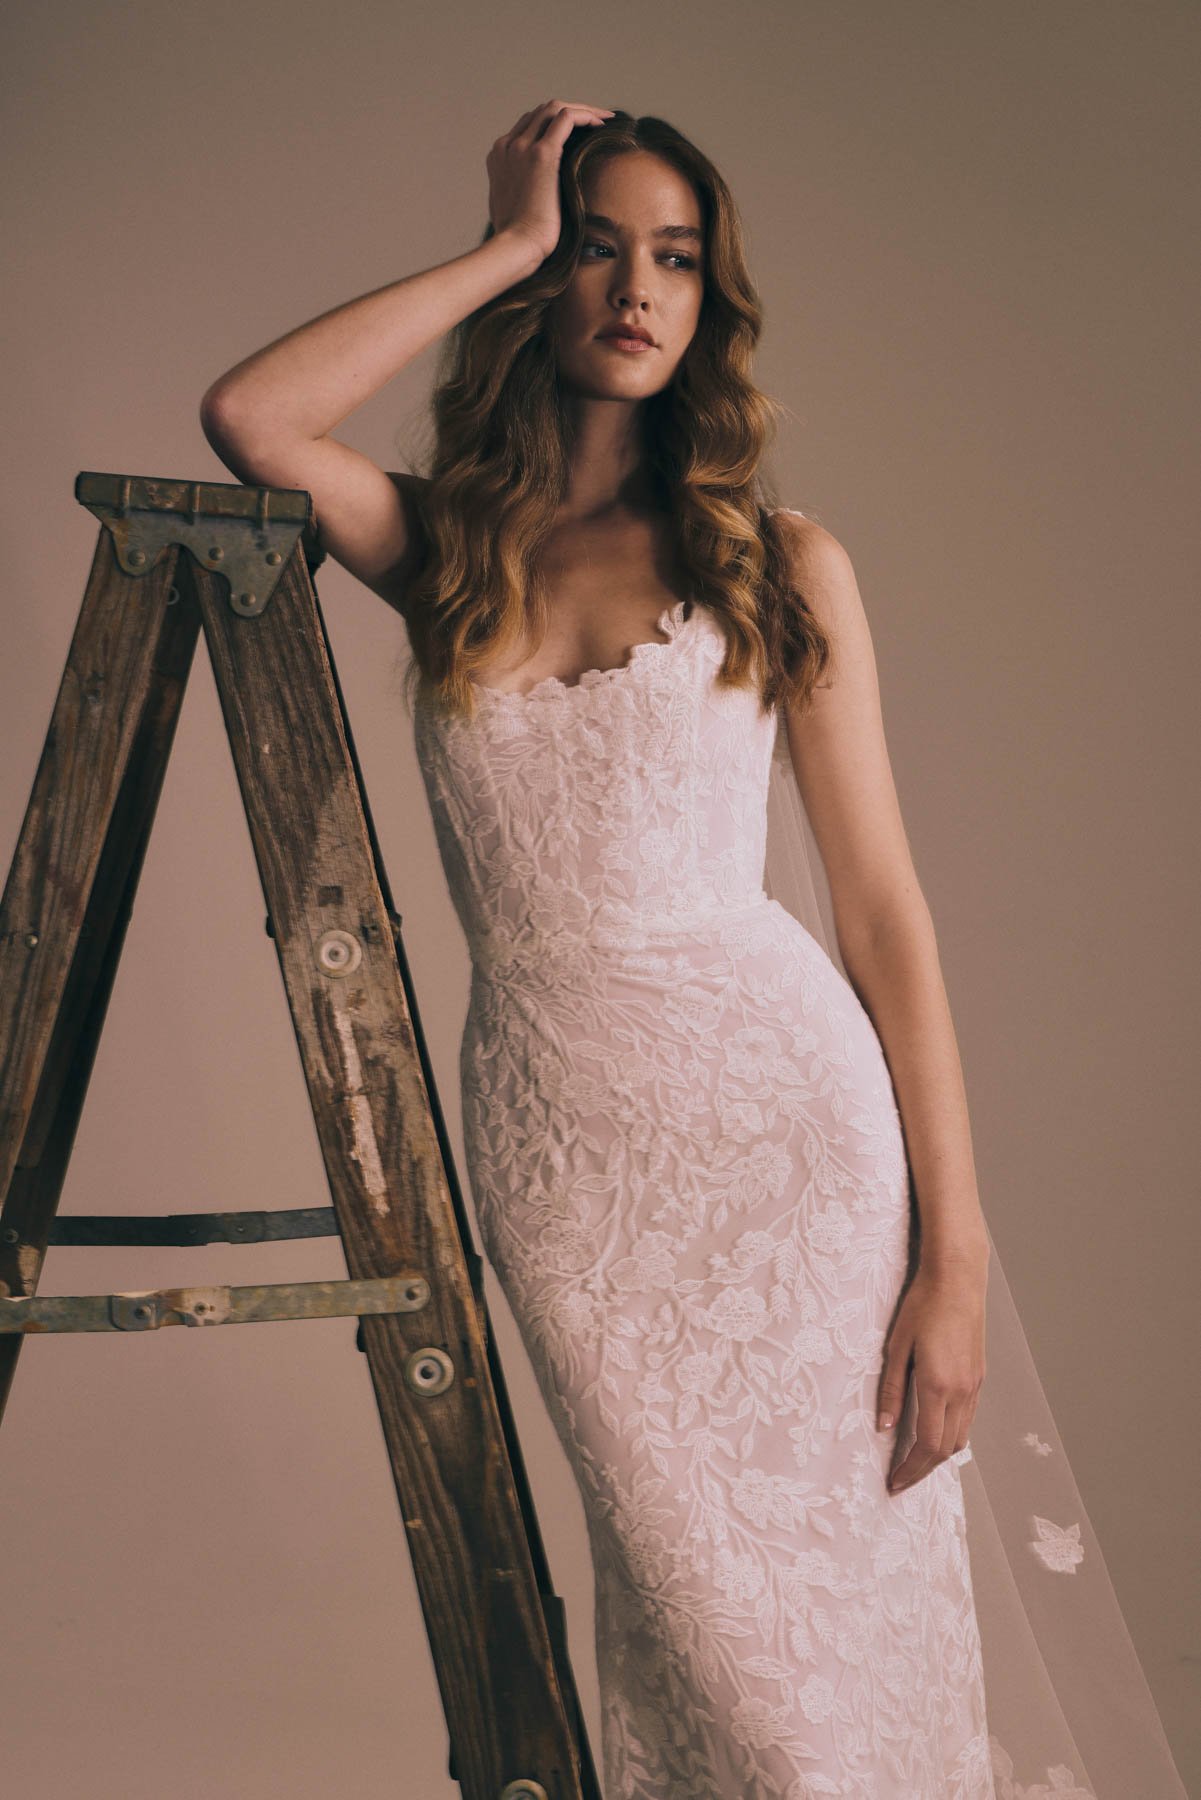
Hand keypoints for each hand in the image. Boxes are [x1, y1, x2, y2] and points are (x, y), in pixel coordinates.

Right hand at [487, 99, 614, 262]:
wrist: (517, 247)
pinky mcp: (541, 154)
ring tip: (603, 119)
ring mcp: (522, 147)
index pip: (529, 125)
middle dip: (570, 112)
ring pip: (554, 109)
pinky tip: (601, 124)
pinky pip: (567, 118)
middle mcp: (508, 146)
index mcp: (499, 156)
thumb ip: (520, 190)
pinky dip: (586, 115)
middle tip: (595, 122)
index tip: (577, 134)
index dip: (554, 124)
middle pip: (541, 112)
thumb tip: (536, 192)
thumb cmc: (519, 239)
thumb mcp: (513, 208)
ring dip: (581, 110)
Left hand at [876, 1257, 986, 1494]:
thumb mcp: (896, 1347)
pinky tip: (934, 1431)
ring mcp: (974, 1385)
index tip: (894, 1483)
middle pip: (947, 1449)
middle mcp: (962, 1391)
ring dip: (939, 1455)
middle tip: (901, 1480)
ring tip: (915, 1462)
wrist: (957, 1278)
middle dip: (923, 1470)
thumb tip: (883, 1426)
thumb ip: (891, 1390)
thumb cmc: (922, 1305)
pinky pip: (968, 1418)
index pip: (927, 1445)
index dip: (911, 1470)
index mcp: (938, 1385)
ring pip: (962, 1437)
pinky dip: (951, 1435)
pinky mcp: (979, 1376)